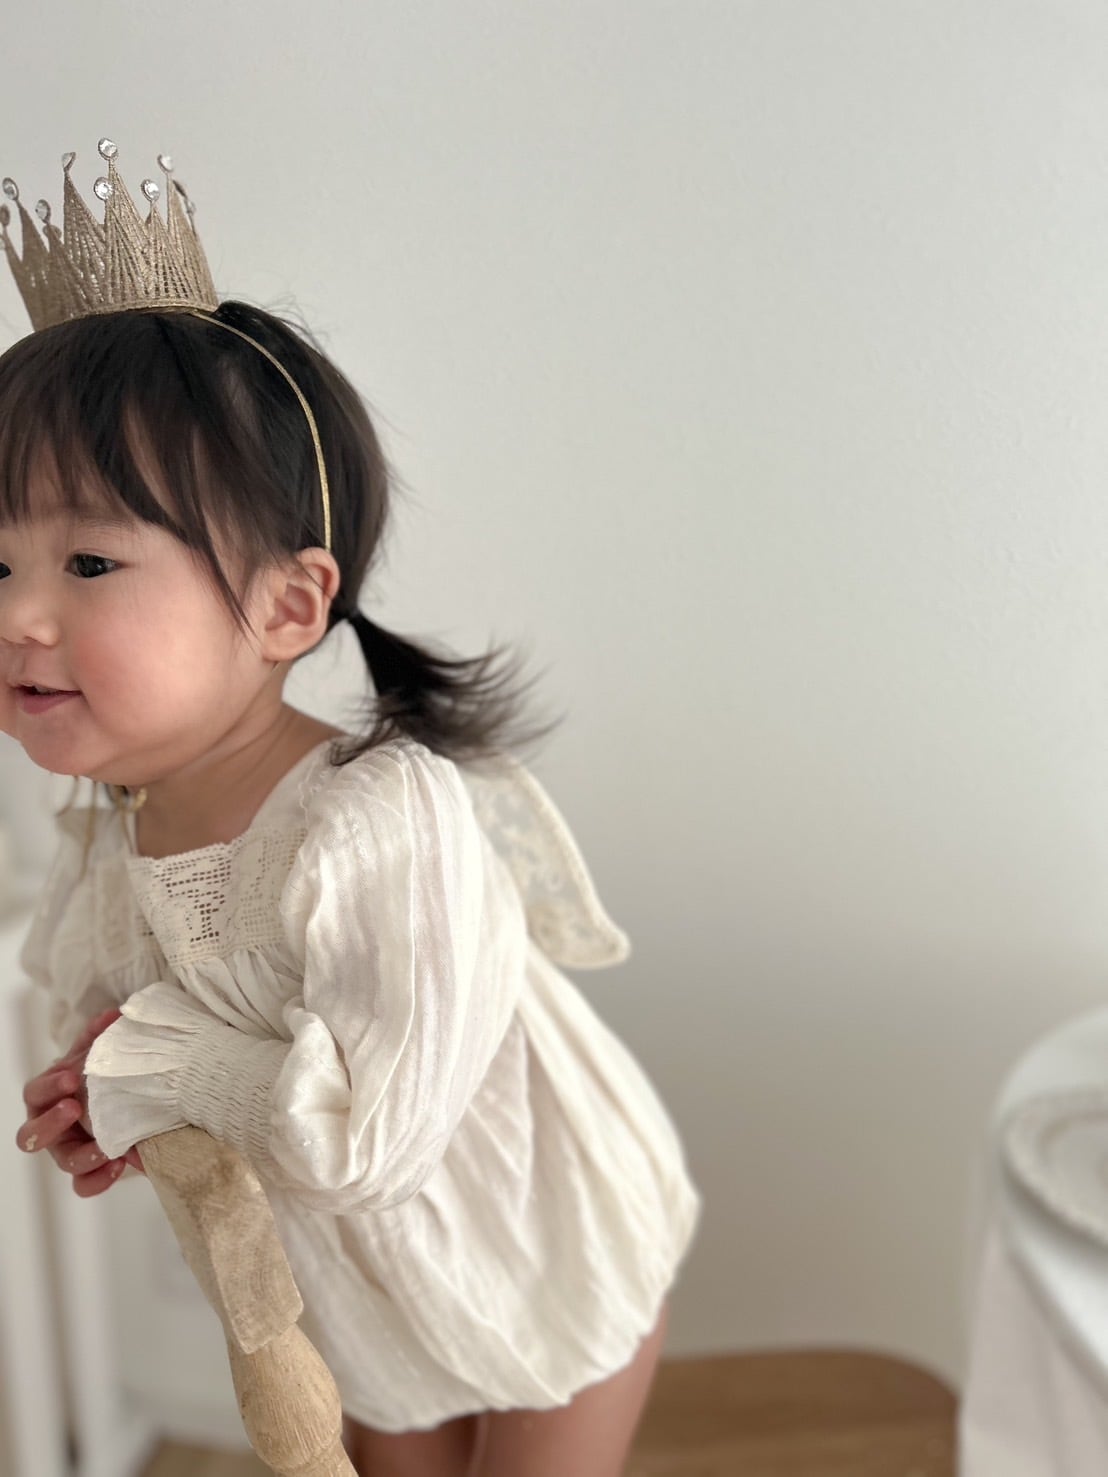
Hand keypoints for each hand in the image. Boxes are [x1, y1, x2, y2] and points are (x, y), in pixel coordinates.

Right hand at [16, 1008, 143, 1194]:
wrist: (119, 1097)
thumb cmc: (97, 1076)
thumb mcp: (96, 1055)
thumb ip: (99, 1036)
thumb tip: (113, 1015)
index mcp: (47, 1096)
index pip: (35, 1092)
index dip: (49, 1086)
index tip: (71, 1077)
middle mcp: (50, 1126)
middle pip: (32, 1135)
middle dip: (52, 1123)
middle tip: (74, 1108)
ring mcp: (66, 1150)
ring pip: (62, 1163)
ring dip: (83, 1157)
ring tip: (107, 1148)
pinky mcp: (86, 1170)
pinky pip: (84, 1185)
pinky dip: (99, 1179)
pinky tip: (120, 1165)